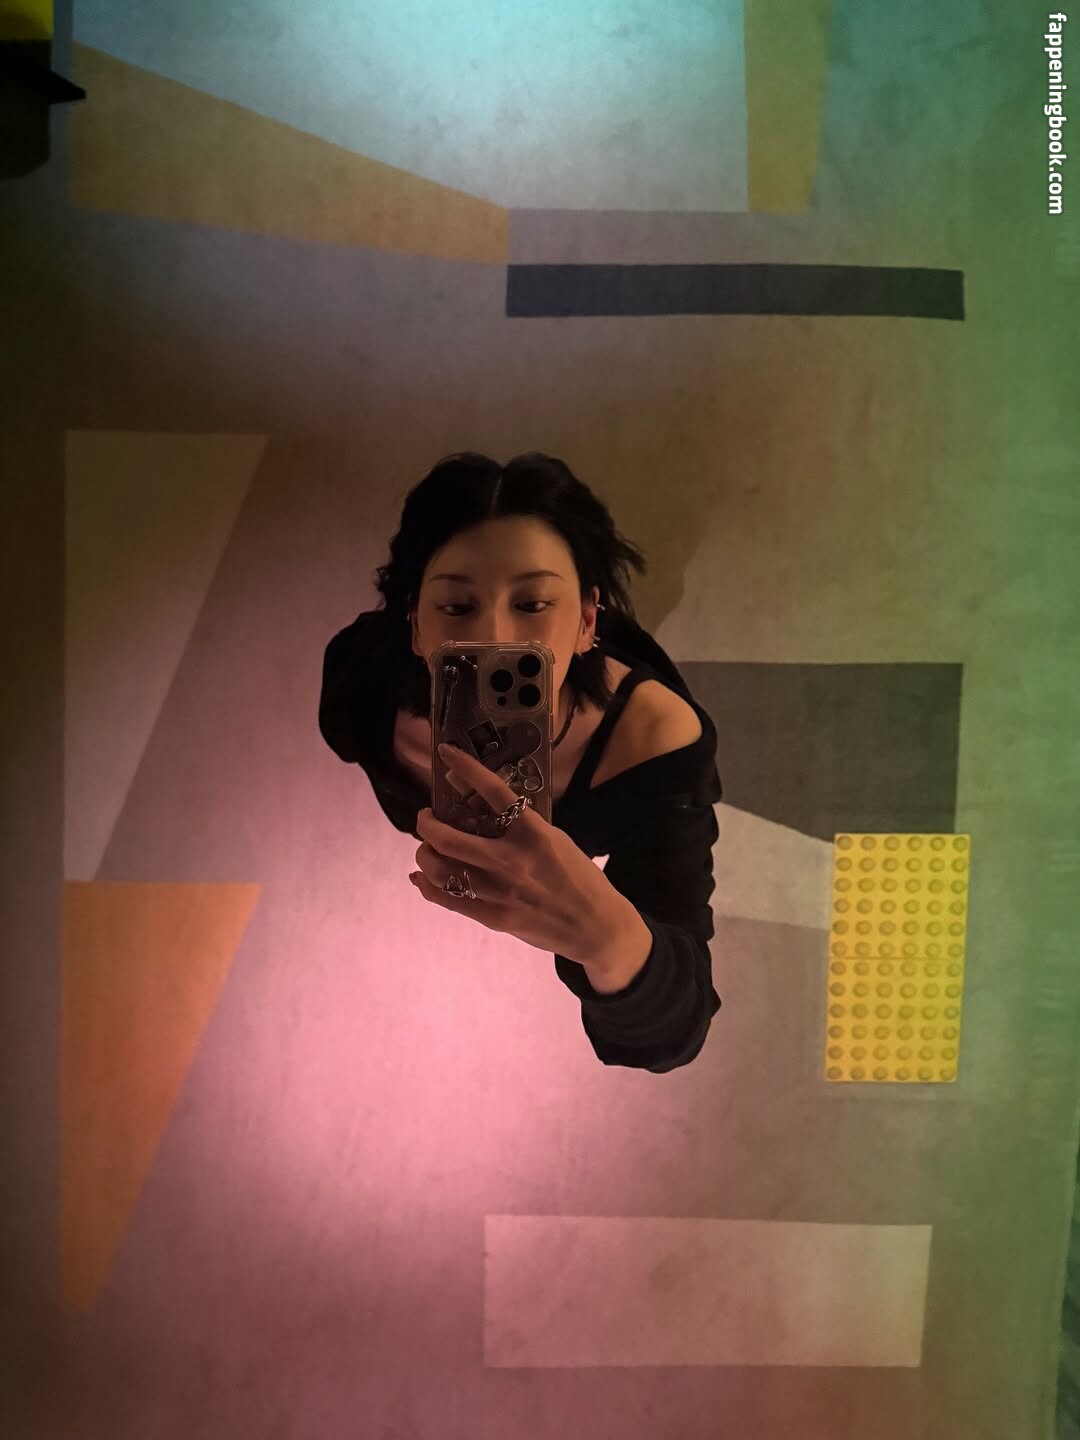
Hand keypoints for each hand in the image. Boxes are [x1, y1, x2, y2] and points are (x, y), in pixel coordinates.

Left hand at [409, 742, 637, 969]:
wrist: (596, 927)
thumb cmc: (581, 879)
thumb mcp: (557, 841)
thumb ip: (524, 828)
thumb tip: (489, 814)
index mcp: (533, 833)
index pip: (492, 791)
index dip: (465, 768)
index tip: (445, 752)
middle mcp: (511, 860)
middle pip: (449, 838)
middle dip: (427, 824)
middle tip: (427, 817)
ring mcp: (500, 892)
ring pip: (442, 870)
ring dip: (425, 854)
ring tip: (427, 848)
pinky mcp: (495, 918)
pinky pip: (449, 900)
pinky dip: (428, 886)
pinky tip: (422, 878)